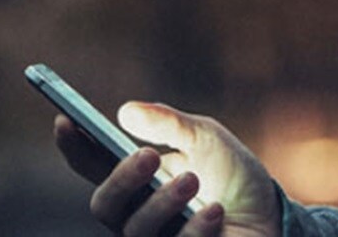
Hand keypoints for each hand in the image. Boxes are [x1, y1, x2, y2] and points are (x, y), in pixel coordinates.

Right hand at [55, 102, 279, 236]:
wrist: (272, 216)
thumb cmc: (233, 175)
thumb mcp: (205, 138)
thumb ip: (169, 124)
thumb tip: (125, 111)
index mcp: (136, 180)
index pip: (92, 165)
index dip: (74, 147)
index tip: (65, 120)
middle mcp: (137, 214)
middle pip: (105, 205)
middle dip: (122, 178)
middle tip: (148, 155)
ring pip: (135, 230)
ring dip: (162, 202)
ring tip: (192, 180)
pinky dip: (194, 229)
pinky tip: (215, 212)